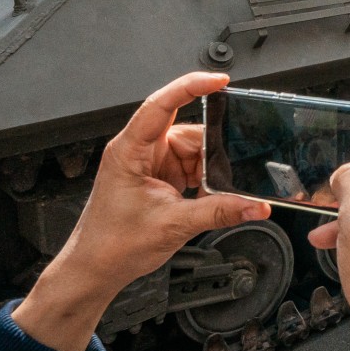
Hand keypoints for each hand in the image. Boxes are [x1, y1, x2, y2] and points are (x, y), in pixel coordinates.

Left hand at [12, 72, 268, 350]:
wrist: (95, 269)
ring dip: (211, 172)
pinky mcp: (160, 179)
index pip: (162, 104)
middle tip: (233, 172)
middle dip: (215, 151)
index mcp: (130, 150)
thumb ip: (219, 212)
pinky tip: (212, 198)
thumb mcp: (173, 225)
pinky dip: (207, 182)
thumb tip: (254, 205)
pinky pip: (192, 170)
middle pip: (190, 133)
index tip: (220, 81)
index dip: (192, 86)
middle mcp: (140, 151)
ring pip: (195, 153)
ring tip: (219, 194)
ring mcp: (151, 165)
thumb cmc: (111, 244)